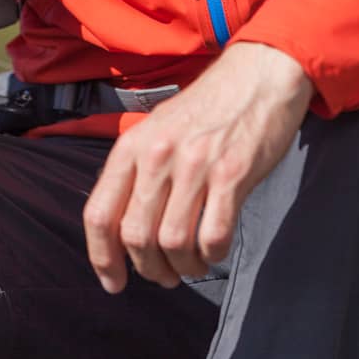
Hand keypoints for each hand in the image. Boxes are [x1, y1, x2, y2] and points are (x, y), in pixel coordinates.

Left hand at [82, 42, 311, 292]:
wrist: (258, 74)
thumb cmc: (208, 107)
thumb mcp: (158, 129)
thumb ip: (138, 171)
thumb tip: (122, 228)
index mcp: (132, 145)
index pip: (99, 214)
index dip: (102, 259)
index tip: (114, 283)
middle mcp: (157, 155)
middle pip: (135, 237)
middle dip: (149, 269)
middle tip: (165, 275)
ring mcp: (194, 164)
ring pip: (172, 243)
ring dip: (182, 267)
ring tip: (193, 264)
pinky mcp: (232, 174)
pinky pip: (212, 236)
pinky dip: (212, 254)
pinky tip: (216, 248)